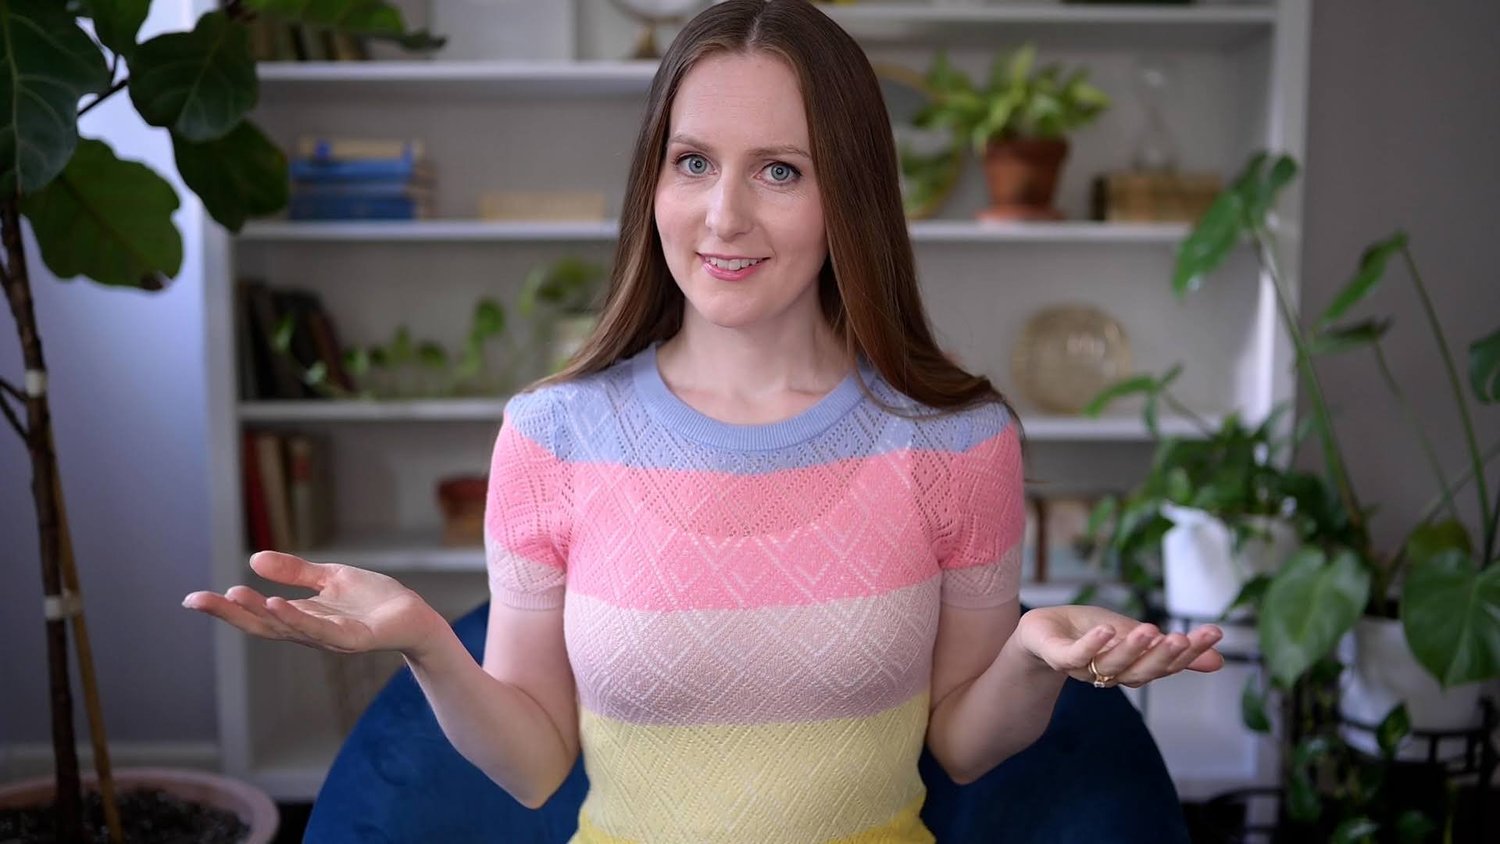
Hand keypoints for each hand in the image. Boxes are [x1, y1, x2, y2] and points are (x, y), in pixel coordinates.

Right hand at [182, 551, 442, 655]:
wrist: (415, 617)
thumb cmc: (374, 602)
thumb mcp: (330, 579)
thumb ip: (295, 572)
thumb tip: (253, 560)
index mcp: (301, 618)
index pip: (257, 614)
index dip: (226, 608)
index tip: (191, 599)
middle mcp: (310, 632)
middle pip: (262, 625)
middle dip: (229, 613)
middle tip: (197, 600)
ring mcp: (331, 638)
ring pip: (288, 629)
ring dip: (260, 613)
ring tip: (234, 596)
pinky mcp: (355, 639)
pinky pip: (322, 630)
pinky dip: (298, 618)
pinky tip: (278, 604)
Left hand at [1015, 604, 1223, 688]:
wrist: (1039, 632)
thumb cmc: (1089, 633)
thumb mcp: (1134, 635)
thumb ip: (1169, 649)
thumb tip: (1220, 661)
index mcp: (1131, 667)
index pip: (1165, 665)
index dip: (1190, 653)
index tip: (1214, 632)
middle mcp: (1109, 672)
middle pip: (1141, 671)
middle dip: (1163, 657)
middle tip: (1183, 639)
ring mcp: (1082, 667)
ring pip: (1111, 665)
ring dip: (1131, 650)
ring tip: (1150, 631)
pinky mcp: (1055, 655)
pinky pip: (1074, 656)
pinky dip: (1090, 645)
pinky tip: (1106, 631)